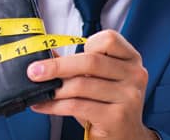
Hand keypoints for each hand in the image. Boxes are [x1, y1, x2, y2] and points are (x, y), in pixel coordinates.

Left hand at [26, 30, 155, 139]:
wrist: (127, 136)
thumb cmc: (108, 104)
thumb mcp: (97, 80)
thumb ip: (77, 64)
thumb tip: (46, 50)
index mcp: (131, 59)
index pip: (109, 39)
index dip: (87, 44)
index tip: (69, 54)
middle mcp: (135, 75)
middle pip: (91, 61)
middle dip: (56, 66)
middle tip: (34, 71)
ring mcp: (128, 96)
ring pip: (81, 85)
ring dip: (54, 89)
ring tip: (40, 92)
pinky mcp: (117, 117)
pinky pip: (78, 106)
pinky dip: (55, 105)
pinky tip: (44, 105)